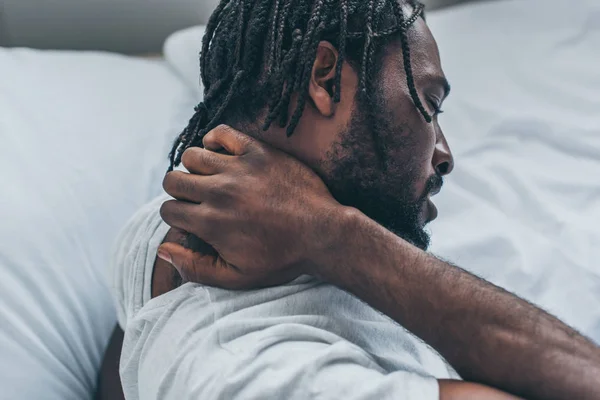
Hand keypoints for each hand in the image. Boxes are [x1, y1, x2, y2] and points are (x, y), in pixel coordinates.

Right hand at [159, 125, 344, 288]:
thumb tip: (163, 249)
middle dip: (180, 191)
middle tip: (200, 199)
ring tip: (212, 179)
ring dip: (195, 168)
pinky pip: (222, 133)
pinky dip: (215, 141)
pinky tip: (223, 156)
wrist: (323, 233)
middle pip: (173, 180)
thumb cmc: (282, 258)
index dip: (178, 215)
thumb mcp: (237, 278)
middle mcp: (219, 192)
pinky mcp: (258, 152)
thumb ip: (195, 268)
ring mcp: (238, 169)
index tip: (193, 218)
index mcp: (211, 223)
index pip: (168, 209)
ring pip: (192, 155)